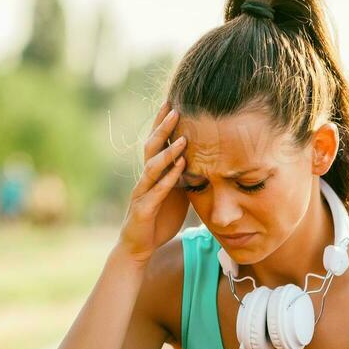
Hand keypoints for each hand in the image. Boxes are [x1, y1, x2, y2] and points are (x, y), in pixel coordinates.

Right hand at [117, 101, 190, 267]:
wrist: (139, 247)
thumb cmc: (159, 218)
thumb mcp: (178, 193)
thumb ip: (187, 175)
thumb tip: (208, 159)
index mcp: (154, 173)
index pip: (158, 141)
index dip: (165, 122)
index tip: (176, 101)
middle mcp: (145, 178)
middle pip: (152, 146)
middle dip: (163, 127)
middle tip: (175, 107)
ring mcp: (142, 192)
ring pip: (152, 166)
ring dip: (167, 151)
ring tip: (183, 137)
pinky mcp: (143, 209)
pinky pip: (155, 191)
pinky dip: (168, 179)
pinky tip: (180, 168)